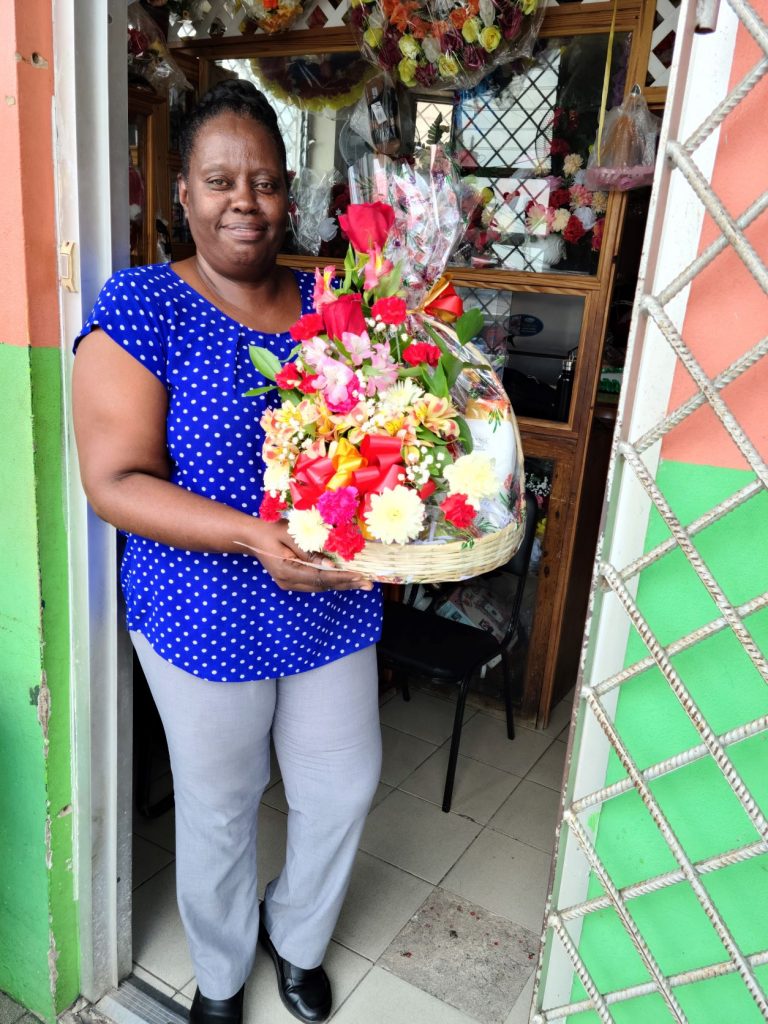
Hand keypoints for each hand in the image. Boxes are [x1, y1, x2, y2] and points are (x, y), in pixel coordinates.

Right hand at [245, 519, 373, 592]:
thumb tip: (330, 565)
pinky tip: (346, 579)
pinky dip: (331, 581)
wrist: (252, 536)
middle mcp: (288, 582)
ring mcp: (289, 584)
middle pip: (322, 586)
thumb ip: (309, 551)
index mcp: (286, 571)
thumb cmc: (271, 530)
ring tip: (362, 583)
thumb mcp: (290, 534)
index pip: (320, 577)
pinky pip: (315, 583)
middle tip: (369, 584)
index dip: (341, 577)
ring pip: (320, 587)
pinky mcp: (291, 581)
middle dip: (347, 584)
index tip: (360, 576)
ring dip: (342, 584)